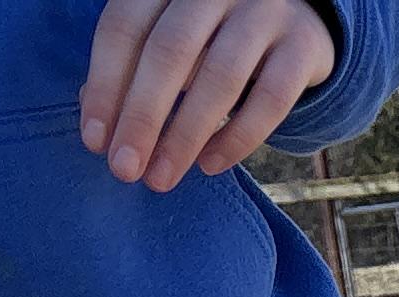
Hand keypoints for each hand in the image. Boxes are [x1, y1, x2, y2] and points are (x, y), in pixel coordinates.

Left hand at [83, 0, 338, 187]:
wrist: (296, 20)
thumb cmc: (213, 35)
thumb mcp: (170, 38)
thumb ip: (134, 68)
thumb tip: (98, 125)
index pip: (125, 26)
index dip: (106, 85)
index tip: (95, 141)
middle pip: (169, 51)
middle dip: (142, 116)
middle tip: (124, 170)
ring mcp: (264, 9)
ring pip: (220, 76)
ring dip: (184, 135)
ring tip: (161, 177)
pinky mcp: (303, 45)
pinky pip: (270, 98)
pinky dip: (238, 137)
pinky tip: (209, 164)